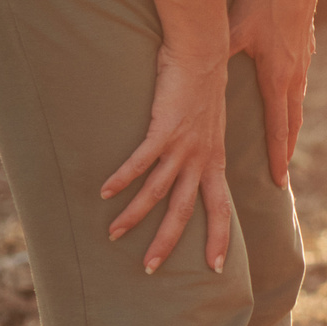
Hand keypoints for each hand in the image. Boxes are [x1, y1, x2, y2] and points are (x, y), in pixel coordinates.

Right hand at [100, 45, 233, 273]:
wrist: (204, 56)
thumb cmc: (203, 92)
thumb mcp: (211, 130)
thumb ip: (202, 153)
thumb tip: (193, 170)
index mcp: (214, 163)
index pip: (221, 210)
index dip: (220, 238)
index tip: (216, 267)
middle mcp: (201, 159)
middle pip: (186, 211)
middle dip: (168, 242)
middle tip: (149, 269)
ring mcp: (183, 146)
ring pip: (158, 191)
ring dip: (134, 215)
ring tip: (113, 235)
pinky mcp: (164, 129)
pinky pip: (141, 161)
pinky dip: (122, 178)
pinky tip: (105, 192)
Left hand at [228, 0, 320, 184]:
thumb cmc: (263, 2)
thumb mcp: (233, 28)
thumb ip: (217, 52)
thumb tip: (194, 69)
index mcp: (276, 77)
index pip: (278, 127)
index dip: (277, 155)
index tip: (278, 179)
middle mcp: (294, 77)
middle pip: (292, 123)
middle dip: (286, 150)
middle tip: (283, 174)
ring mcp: (302, 64)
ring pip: (298, 105)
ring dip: (292, 128)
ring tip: (287, 145)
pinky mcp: (305, 51)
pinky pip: (299, 85)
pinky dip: (293, 102)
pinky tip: (288, 99)